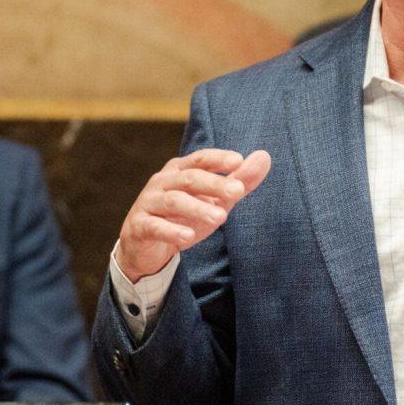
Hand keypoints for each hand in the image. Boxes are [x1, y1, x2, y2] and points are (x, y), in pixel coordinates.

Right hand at [116, 148, 270, 281]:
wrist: (146, 247)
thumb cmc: (183, 217)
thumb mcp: (215, 201)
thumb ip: (238, 181)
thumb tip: (264, 157)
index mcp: (180, 170)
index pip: (200, 159)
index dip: (218, 159)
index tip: (238, 161)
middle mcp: (163, 182)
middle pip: (190, 178)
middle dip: (214, 184)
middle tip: (238, 192)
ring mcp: (149, 202)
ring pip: (174, 201)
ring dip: (198, 208)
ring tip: (221, 217)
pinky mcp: (139, 226)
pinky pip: (155, 226)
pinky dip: (171, 231)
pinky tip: (188, 236)